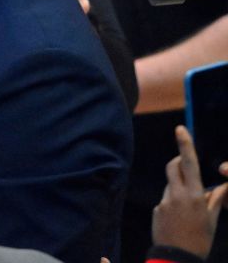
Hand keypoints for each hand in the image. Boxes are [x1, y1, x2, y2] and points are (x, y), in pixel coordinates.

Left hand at [152, 125, 227, 258]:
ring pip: (170, 184)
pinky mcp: (156, 209)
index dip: (185, 145)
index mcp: (194, 195)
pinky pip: (166, 200)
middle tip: (185, 165)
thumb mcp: (212, 219)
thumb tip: (224, 186)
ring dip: (178, 187)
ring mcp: (164, 201)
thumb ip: (216, 199)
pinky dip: (173, 203)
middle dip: (178, 162)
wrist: (177, 257)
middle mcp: (177, 195)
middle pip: (173, 167)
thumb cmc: (200, 239)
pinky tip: (179, 220)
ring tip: (189, 209)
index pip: (188, 163)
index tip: (180, 129)